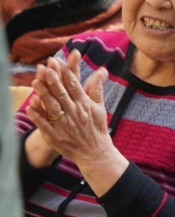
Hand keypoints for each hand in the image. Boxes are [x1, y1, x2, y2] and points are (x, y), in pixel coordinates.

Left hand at [25, 51, 126, 192]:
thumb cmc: (96, 129)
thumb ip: (97, 88)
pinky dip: (38, 115)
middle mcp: (75, 114)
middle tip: (46, 68)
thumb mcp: (99, 108)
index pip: (74, 86)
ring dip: (44, 95)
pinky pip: (45, 124)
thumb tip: (102, 70)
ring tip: (35, 82)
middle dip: (54, 81)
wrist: (96, 154)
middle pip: (63, 95)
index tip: (58, 61)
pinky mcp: (56, 137)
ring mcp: (65, 125)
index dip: (66, 73)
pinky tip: (30, 105)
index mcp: (85, 106)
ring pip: (53, 107)